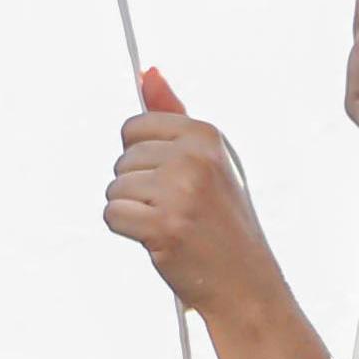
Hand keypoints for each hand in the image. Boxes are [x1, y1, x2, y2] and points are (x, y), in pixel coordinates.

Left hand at [103, 69, 282, 321]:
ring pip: (114, 188)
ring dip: (134, 212)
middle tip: (178, 210)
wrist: (246, 285)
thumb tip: (147, 72)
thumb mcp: (206, 161)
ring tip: (171, 225)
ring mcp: (179, 191)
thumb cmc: (222, 224)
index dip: (144, 158)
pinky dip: (129, 232)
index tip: (174, 180)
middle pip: (122, 159)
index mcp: (206, 136)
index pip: (134, 127)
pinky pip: (112, 215)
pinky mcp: (162, 225)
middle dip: (139, 188)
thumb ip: (173, 115)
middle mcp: (194, 158)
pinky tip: (159, 240)